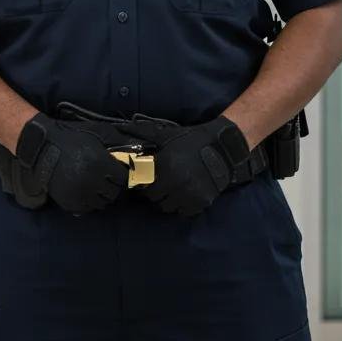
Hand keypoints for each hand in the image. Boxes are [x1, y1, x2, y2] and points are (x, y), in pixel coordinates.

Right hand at [15, 113, 128, 213]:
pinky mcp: (70, 203)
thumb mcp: (96, 134)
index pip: (123, 179)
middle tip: (107, 177)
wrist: (43, 147)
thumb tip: (138, 150)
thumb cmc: (71, 138)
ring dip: (102, 195)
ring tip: (95, 184)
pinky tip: (85, 190)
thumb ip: (118, 142)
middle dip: (113, 185)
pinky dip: (89, 201)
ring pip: (102, 203)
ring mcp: (80, 194)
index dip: (122, 175)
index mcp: (101, 165)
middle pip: (114, 193)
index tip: (118, 170)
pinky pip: (88, 208)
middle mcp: (92, 182)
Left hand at [121, 115, 250, 216]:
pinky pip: (183, 212)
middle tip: (159, 184)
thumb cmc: (190, 141)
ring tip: (171, 190)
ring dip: (167, 200)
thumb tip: (118, 128)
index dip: (143, 181)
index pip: (143, 183)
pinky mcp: (201, 202)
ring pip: (167, 207)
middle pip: (153, 198)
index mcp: (164, 164)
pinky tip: (184, 195)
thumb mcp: (166, 135)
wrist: (223, 149)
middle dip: (154, 191)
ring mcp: (189, 194)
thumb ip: (142, 133)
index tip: (146, 178)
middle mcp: (175, 181)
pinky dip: (181, 205)